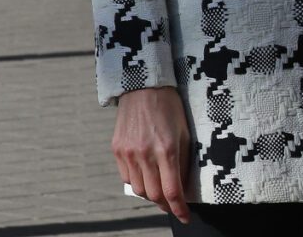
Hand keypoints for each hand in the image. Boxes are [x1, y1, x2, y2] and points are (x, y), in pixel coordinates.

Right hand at [112, 86, 190, 223]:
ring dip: (150, 193)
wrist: (143, 85)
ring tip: (158, 186)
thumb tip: (182, 187)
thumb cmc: (169, 107)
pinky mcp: (117, 149)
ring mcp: (129, 152)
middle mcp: (146, 154)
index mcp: (167, 149)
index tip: (185, 217)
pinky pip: (126, 177)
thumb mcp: (184, 132)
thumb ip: (183, 161)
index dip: (179, 210)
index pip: (172, 191)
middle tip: (173, 204)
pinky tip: (144, 172)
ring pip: (138, 190)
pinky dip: (136, 181)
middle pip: (154, 195)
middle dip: (165, 204)